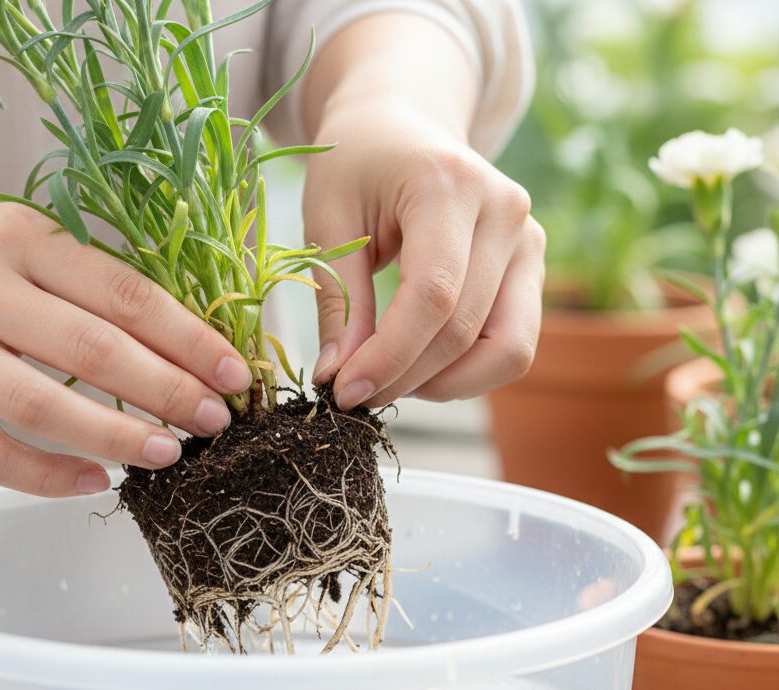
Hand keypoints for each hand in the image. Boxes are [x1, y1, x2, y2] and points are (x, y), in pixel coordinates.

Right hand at [0, 193, 251, 495]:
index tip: (234, 374)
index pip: (125, 294)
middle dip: (167, 391)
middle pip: (92, 351)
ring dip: (117, 437)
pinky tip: (93, 482)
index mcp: (20, 238)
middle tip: (214, 421)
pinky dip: (48, 476)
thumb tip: (187, 343)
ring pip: (43, 407)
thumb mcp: (21, 242)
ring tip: (169, 454)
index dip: (189, 339)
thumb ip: (90, 281)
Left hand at [302, 17, 545, 409]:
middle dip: (404, 378)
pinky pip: (512, 345)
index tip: (343, 392)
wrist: (402, 123)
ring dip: (444, 385)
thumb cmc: (357, 166)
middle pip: (464, 330)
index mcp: (449, 184)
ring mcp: (529, 241)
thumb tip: (338, 379)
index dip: (389, 356)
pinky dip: (466, 373)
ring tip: (389, 379)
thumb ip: (338, 301)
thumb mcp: (328, 220)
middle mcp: (505, 211)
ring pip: (506, 350)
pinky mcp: (532, 268)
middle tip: (353, 395)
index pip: (432, 295)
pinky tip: (419, 367)